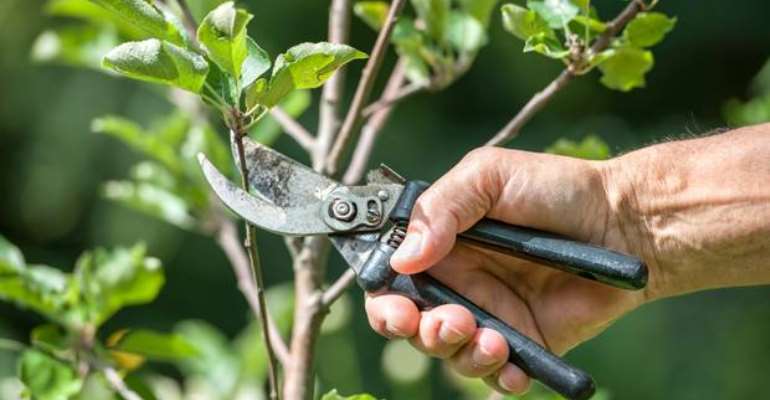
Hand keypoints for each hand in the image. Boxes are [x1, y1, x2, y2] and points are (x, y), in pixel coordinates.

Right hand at [364, 147, 649, 394]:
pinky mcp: (524, 342)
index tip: (398, 309)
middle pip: (413, 324)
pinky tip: (512, 365)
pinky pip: (497, 375)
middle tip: (448, 323)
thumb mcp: (489, 176)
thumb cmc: (554, 189)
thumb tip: (403, 257)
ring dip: (459, 352)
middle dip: (419, 332)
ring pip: (450, 353)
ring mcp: (490, 314)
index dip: (384, 300)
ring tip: (490, 338)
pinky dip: (498, 378)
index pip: (391, 280)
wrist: (622, 222)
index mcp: (440, 244)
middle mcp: (458, 282)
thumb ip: (441, 209)